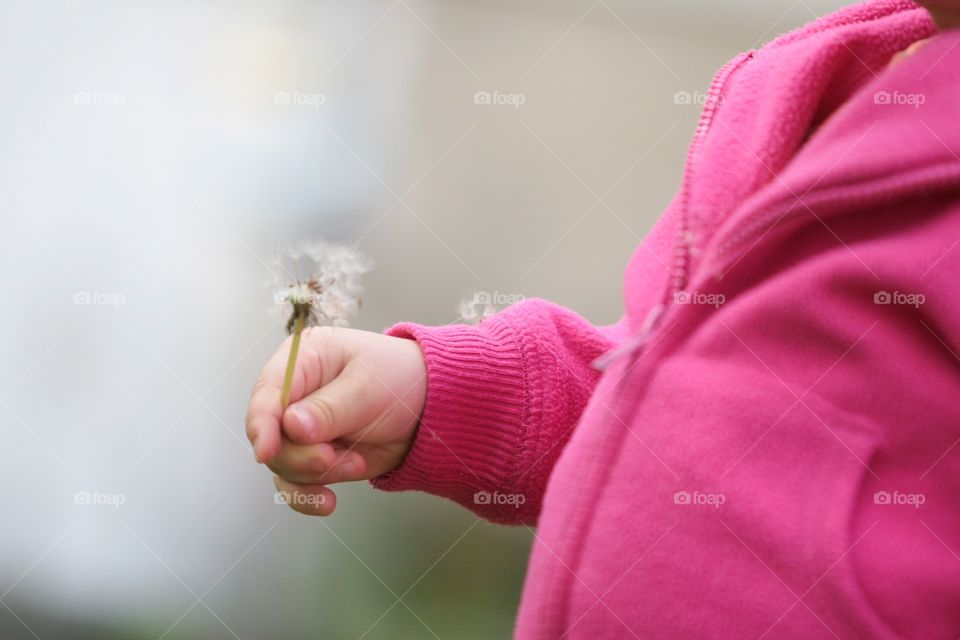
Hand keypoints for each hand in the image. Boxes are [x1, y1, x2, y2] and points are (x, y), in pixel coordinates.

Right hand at [246, 326, 426, 515]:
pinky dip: (309, 497)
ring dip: (317, 474)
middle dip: (300, 455)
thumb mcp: (368, 386)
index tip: (267, 450)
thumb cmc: (398, 379)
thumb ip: (329, 408)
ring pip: (283, 465)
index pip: (268, 393)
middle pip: (272, 436)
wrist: (426, 406)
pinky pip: (296, 485)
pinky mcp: (312, 457)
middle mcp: (293, 395)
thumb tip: (291, 425)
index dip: (262, 423)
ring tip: (355, 462)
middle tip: (331, 456)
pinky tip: (328, 502)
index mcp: (301, 361)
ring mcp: (300, 430)